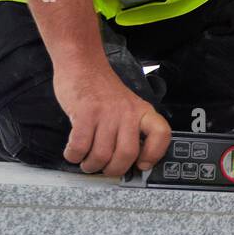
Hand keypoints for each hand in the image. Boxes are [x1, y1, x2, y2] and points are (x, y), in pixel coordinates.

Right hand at [53, 62, 171, 176]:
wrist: (83, 64)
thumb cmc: (102, 90)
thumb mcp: (127, 105)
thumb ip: (130, 129)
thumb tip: (128, 161)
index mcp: (142, 111)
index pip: (161, 133)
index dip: (154, 154)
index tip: (142, 164)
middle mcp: (127, 112)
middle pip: (127, 154)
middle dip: (112, 170)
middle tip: (103, 168)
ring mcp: (106, 112)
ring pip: (101, 155)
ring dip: (90, 165)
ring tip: (86, 161)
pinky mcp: (85, 113)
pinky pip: (80, 146)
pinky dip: (74, 155)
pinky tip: (73, 152)